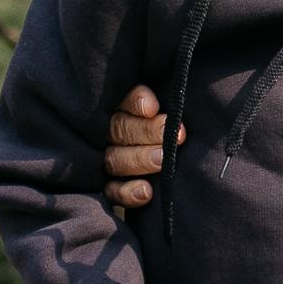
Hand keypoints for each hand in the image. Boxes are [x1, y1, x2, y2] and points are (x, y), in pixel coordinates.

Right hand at [107, 82, 173, 211]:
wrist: (172, 166)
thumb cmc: (172, 125)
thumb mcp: (167, 106)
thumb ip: (167, 97)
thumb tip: (178, 91)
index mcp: (117, 105)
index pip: (120, 99)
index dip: (134, 101)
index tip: (153, 106)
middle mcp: (106, 132)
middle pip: (118, 129)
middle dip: (146, 131)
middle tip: (174, 134)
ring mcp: (104, 159)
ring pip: (114, 159)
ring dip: (139, 159)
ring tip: (163, 160)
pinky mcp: (109, 186)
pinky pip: (112, 191)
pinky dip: (128, 192)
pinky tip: (147, 191)